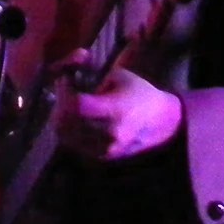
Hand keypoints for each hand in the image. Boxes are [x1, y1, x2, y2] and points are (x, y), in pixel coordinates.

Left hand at [55, 62, 183, 160]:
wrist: (163, 123)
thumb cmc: (141, 94)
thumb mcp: (119, 74)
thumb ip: (91, 70)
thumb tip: (69, 66)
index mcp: (117, 111)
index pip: (76, 105)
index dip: (65, 91)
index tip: (67, 80)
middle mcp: (110, 134)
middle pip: (66, 122)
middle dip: (59, 103)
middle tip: (64, 92)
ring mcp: (105, 149)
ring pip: (65, 135)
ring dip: (61, 118)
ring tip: (67, 105)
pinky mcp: (102, 157)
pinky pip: (74, 144)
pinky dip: (69, 131)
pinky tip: (75, 119)